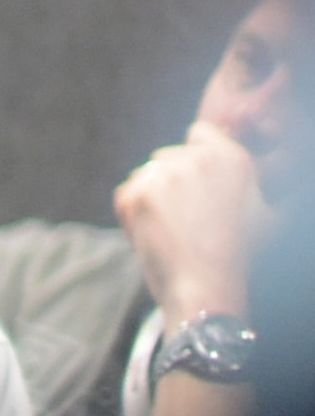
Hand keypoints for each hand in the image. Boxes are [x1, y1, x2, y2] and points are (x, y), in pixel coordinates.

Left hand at [120, 127, 276, 331]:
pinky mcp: (133, 194)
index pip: (201, 132)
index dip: (196, 154)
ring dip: (152, 191)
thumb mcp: (270, 216)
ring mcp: (161, 175)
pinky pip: (125, 191)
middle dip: (173, 178)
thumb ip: (263, 189)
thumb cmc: (240, 255)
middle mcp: (195, 159)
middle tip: (183, 213)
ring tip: (169, 225)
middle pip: (170, 154)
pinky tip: (151, 230)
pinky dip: (132, 209)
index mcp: (231, 158)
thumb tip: (290, 185)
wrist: (203, 283)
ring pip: (147, 172)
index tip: (193, 178)